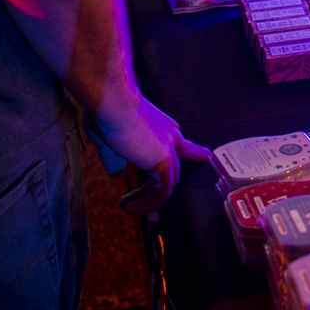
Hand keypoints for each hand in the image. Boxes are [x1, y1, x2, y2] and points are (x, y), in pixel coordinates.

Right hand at [89, 96, 210, 213]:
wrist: (112, 100)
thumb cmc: (107, 110)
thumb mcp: (109, 136)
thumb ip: (114, 156)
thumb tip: (116, 173)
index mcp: (159, 124)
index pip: (180, 141)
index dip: (192, 151)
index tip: (203, 155)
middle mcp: (168, 134)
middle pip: (175, 165)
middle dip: (160, 183)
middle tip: (140, 197)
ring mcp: (168, 148)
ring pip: (168, 181)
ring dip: (147, 197)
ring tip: (127, 206)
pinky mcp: (163, 163)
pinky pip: (162, 192)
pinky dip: (147, 204)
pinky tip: (130, 208)